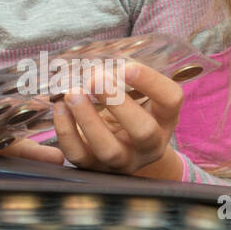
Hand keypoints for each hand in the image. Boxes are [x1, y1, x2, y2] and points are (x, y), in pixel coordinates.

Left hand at [47, 58, 182, 174]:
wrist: (121, 149)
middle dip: (118, 103)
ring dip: (88, 119)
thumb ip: (124, 78)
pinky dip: (66, 131)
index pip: (171, 100)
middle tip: (96, 78)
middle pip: (143, 130)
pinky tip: (59, 107)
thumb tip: (96, 61)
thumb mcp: (137, 96)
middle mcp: (149, 145)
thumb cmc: (128, 111)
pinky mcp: (93, 167)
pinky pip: (78, 154)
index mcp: (164, 118)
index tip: (127, 66)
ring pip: (108, 149)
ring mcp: (122, 160)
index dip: (151, 82)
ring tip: (72, 93)